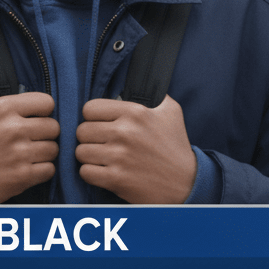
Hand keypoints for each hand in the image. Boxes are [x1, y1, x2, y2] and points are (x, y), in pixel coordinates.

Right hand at [0, 88, 58, 203]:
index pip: (46, 102)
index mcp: (3, 108)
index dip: (43, 109)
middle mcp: (14, 129)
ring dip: (45, 152)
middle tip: (34, 136)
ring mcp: (19, 154)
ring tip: (31, 152)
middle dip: (46, 132)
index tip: (36, 116)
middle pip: (54, 127)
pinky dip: (42, 170)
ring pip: (53, 149)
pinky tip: (29, 167)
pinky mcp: (22, 176)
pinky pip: (49, 169)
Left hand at [75, 95, 195, 203]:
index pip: (89, 108)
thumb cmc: (176, 146)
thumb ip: (151, 94)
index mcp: (135, 113)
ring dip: (89, 156)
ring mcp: (119, 157)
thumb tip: (132, 84)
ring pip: (80, 152)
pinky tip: (105, 171)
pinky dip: (92, 173)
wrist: (188, 183)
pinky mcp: (116, 179)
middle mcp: (125, 132)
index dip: (93, 117)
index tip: (101, 124)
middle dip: (90, 138)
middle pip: (81, 131)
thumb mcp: (170, 111)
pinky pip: (85, 172)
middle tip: (102, 143)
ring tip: (104, 157)